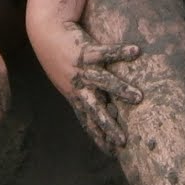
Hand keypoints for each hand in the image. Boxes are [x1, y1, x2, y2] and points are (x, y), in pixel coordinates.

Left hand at [33, 22, 142, 151]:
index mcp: (75, 95)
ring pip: (103, 82)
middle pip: (95, 109)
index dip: (99, 138)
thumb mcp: (70, 81)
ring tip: (139, 97)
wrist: (45, 31)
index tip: (113, 153)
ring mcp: (81, 68)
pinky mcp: (84, 50)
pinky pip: (105, 52)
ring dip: (120, 90)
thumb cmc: (60, 56)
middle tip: (123, 140)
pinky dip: (120, 52)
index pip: (88, 122)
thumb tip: (106, 106)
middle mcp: (78, 85)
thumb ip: (86, 93)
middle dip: (108, 125)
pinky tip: (136, 52)